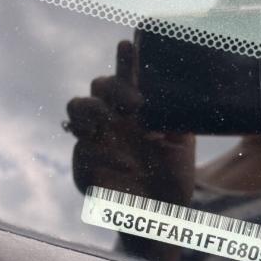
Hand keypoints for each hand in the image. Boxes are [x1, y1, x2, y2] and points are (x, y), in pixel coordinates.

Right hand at [67, 40, 195, 204]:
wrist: (160, 215)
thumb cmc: (172, 174)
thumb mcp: (182, 141)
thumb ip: (176, 114)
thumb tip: (184, 90)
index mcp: (134, 109)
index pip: (126, 76)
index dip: (124, 59)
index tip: (127, 45)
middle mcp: (112, 118)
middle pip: (98, 85)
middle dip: (113, 87)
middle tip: (135, 104)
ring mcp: (94, 140)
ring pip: (76, 107)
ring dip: (92, 109)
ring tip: (111, 119)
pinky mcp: (83, 165)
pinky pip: (83, 151)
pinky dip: (105, 156)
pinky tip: (127, 166)